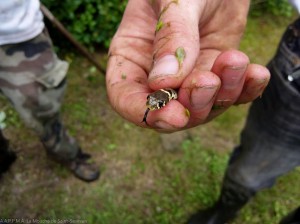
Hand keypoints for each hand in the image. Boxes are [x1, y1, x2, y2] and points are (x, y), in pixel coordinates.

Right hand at [106, 0, 269, 131]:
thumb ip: (170, 36)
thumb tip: (164, 82)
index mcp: (131, 55)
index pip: (126, 98)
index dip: (146, 113)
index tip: (174, 114)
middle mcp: (156, 73)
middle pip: (168, 109)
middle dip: (192, 104)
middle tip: (209, 81)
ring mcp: (187, 75)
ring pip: (202, 107)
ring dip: (222, 94)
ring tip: (235, 61)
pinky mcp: (215, 72)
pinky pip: (230, 94)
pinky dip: (246, 90)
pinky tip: (256, 73)